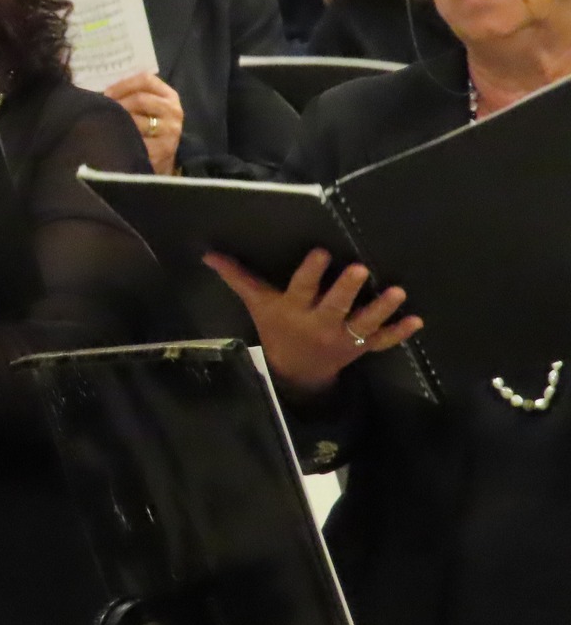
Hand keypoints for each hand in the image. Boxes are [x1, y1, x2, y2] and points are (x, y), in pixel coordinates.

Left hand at [104, 73, 183, 174]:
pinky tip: (114, 141)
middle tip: (103, 111)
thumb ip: (132, 95)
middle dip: (118, 104)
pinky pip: (137, 141)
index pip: (146, 80)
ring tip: (106, 125)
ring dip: (117, 122)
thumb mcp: (148, 107)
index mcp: (169, 95)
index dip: (123, 85)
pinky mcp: (163, 150)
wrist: (162, 155)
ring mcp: (170, 131)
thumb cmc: (148, 126)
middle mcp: (173, 111)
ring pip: (136, 121)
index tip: (107, 93)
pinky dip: (122, 140)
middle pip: (140, 99)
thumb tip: (104, 92)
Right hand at [204, 249, 420, 395]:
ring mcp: (342, 337)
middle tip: (360, 270)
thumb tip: (209, 254)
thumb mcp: (257, 304)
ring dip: (381, 309)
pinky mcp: (360, 347)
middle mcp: (319, 324)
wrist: (296, 372)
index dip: (311, 272)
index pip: (301, 289)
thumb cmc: (276, 329)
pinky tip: (416, 320)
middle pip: (335, 306)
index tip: (322, 252)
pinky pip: (381, 342)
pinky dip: (399, 334)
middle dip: (347, 289)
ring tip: (397, 292)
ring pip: (364, 324)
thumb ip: (238, 277)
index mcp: (293, 310)